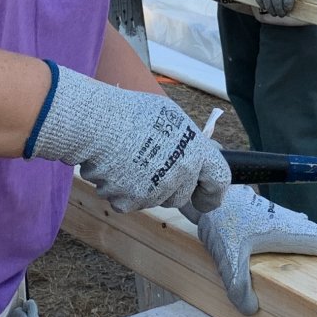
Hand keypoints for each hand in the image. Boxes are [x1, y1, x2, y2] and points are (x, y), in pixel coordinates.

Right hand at [28, 64, 229, 212]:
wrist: (97, 124)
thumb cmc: (132, 113)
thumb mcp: (171, 117)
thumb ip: (188, 141)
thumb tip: (199, 153)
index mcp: (196, 151)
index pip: (219, 180)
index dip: (213, 192)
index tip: (207, 199)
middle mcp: (180, 174)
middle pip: (182, 195)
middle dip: (171, 187)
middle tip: (153, 168)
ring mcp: (155, 191)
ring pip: (155, 199)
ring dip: (145, 187)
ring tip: (129, 161)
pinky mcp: (131, 202)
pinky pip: (129, 202)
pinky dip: (122, 191)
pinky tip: (115, 170)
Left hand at [180, 186, 316, 314]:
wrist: (210, 192)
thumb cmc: (223, 218)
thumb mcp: (228, 254)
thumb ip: (238, 284)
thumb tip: (251, 310)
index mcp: (293, 233)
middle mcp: (294, 225)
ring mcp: (284, 220)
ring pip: (311, 237)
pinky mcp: (273, 219)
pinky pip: (297, 234)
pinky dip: (302, 248)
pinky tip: (291, 261)